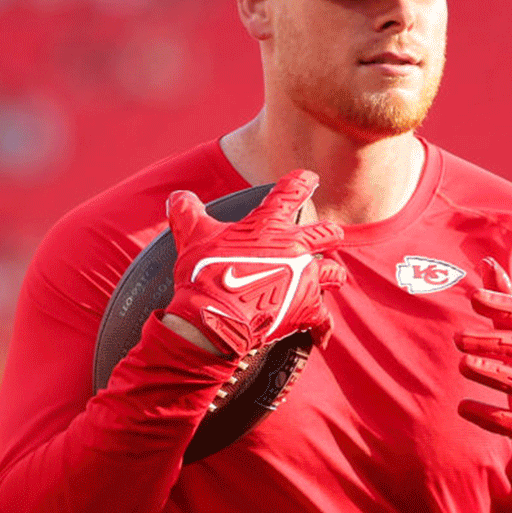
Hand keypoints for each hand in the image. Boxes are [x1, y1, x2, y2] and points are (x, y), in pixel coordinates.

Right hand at [164, 170, 346, 357]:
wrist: (213, 317)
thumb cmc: (204, 274)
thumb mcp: (191, 235)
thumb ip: (187, 211)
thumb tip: (178, 196)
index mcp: (269, 224)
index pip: (292, 191)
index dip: (303, 182)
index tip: (310, 178)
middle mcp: (294, 247)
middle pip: (327, 233)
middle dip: (329, 234)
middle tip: (330, 235)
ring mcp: (304, 278)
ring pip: (333, 273)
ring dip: (332, 275)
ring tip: (333, 277)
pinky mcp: (305, 309)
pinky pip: (323, 319)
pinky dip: (322, 326)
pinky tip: (320, 334)